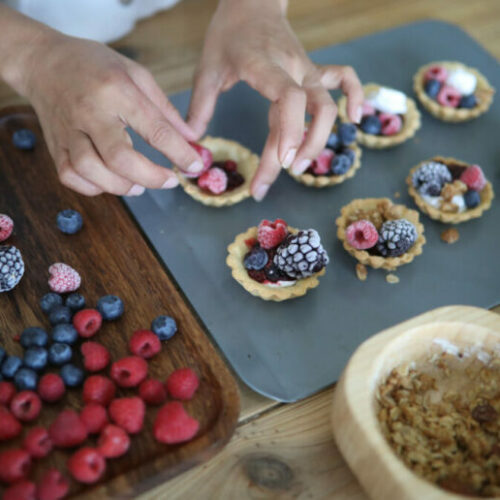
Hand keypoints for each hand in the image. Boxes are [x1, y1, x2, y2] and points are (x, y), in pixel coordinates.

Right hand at [7, 31, 203, 195]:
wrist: (43, 61)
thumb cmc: (95, 66)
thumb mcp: (136, 75)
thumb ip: (165, 110)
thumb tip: (192, 139)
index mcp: (116, 90)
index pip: (155, 130)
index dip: (180, 153)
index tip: (195, 167)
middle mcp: (90, 112)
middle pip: (120, 158)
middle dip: (151, 177)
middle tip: (170, 181)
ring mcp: (68, 130)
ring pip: (91, 171)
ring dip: (121, 186)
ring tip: (139, 186)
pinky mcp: (54, 144)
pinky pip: (70, 176)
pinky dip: (91, 187)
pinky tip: (109, 182)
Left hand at [187, 0, 362, 200]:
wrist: (252, 1)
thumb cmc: (228, 34)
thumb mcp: (207, 68)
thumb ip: (199, 105)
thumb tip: (192, 141)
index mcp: (265, 65)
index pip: (290, 98)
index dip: (291, 132)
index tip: (280, 162)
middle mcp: (294, 68)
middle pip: (313, 111)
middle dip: (299, 151)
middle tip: (269, 181)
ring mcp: (308, 70)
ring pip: (329, 106)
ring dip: (320, 140)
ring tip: (298, 167)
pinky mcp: (314, 71)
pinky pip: (344, 80)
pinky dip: (355, 97)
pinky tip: (355, 119)